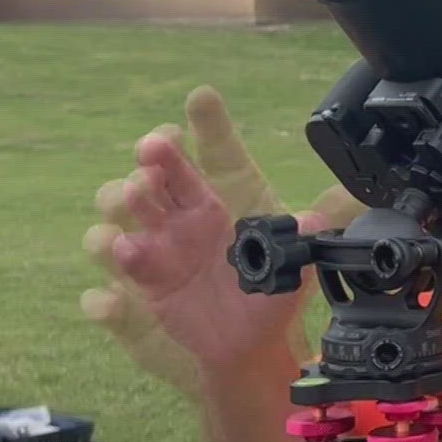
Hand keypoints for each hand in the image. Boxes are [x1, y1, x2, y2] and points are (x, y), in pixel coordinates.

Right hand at [81, 86, 365, 399]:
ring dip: (119, 215)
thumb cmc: (266, 289)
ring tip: (132, 227)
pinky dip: (110, 280)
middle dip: (146, 166)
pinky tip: (119, 280)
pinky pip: (110, 282)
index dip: (202, 125)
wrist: (251, 342)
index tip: (202, 99)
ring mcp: (154, 251)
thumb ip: (307, 235)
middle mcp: (178, 217)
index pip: (205, 152)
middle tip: (150, 170)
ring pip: (117, 220)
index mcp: (213, 199)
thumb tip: (331, 212)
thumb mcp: (294, 260)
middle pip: (148, 178)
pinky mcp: (141, 289)